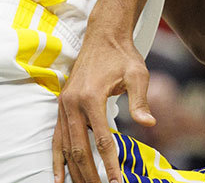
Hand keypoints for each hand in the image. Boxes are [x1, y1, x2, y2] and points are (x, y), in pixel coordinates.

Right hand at [53, 31, 154, 182]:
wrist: (103, 36)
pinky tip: (58, 177)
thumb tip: (149, 124)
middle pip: (80, 149)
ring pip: (66, 147)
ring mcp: (64, 106)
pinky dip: (57, 158)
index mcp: (91, 98)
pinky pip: (56, 138)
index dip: (109, 164)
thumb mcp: (137, 74)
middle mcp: (72, 105)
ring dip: (73, 171)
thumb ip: (140, 100)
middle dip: (90, 174)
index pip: (102, 141)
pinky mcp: (61, 107)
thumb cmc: (123, 56)